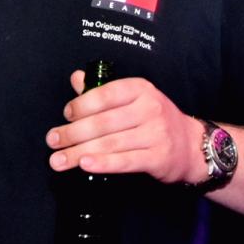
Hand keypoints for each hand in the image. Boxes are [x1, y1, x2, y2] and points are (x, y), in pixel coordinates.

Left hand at [45, 70, 202, 184]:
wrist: (191, 145)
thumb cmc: (155, 120)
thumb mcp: (134, 98)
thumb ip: (103, 90)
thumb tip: (76, 78)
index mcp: (141, 89)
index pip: (106, 94)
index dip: (82, 105)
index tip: (66, 115)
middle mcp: (150, 108)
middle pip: (103, 122)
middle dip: (73, 133)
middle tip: (53, 141)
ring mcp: (156, 133)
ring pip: (110, 143)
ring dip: (79, 152)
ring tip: (58, 160)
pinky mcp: (158, 157)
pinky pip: (125, 161)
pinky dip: (103, 163)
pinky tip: (84, 164)